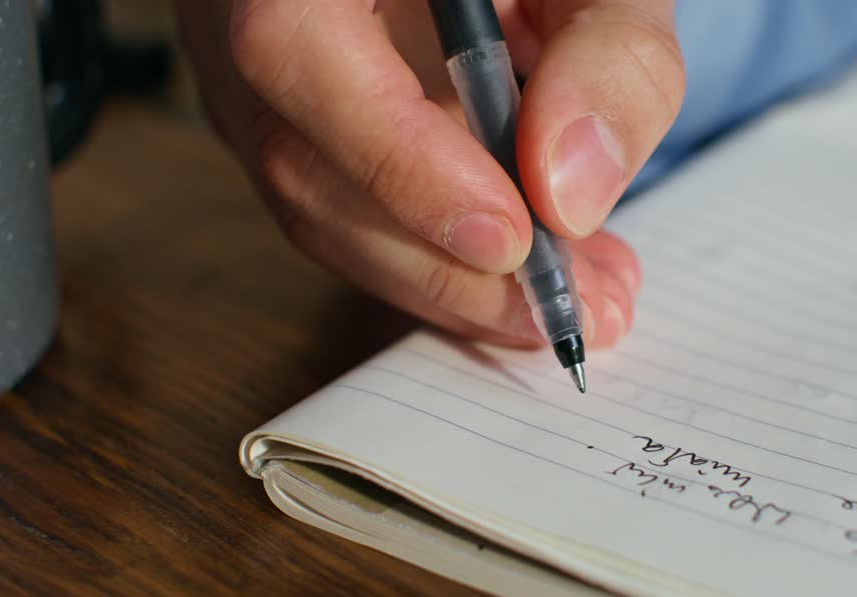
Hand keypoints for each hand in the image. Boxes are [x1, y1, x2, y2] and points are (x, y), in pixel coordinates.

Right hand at [173, 0, 683, 345]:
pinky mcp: (293, 130)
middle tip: (568, 307)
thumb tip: (569, 198)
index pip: (292, 48)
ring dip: (450, 281)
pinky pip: (344, 215)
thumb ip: (610, 57)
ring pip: (318, 211)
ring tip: (575, 299)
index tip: (509, 238)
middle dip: (443, 262)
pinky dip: (438, 262)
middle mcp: (246, 12)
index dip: (395, 158)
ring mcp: (257, 80)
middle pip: (300, 162)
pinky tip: (531, 275)